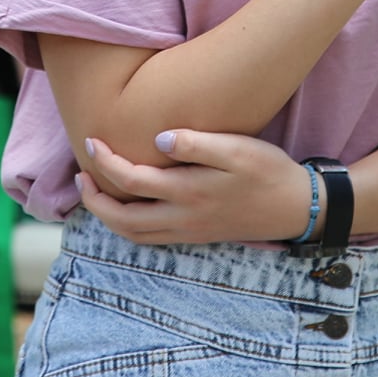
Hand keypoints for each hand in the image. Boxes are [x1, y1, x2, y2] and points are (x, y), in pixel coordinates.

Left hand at [76, 130, 311, 245]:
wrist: (296, 208)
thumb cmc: (267, 171)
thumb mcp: (237, 148)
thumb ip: (196, 143)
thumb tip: (158, 138)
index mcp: (188, 192)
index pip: (131, 181)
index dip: (105, 162)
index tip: (91, 141)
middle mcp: (183, 218)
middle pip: (122, 220)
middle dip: (94, 200)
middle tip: (80, 175)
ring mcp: (189, 230)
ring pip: (134, 234)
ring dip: (108, 216)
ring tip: (95, 192)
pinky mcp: (197, 235)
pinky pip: (150, 238)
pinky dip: (129, 225)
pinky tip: (130, 206)